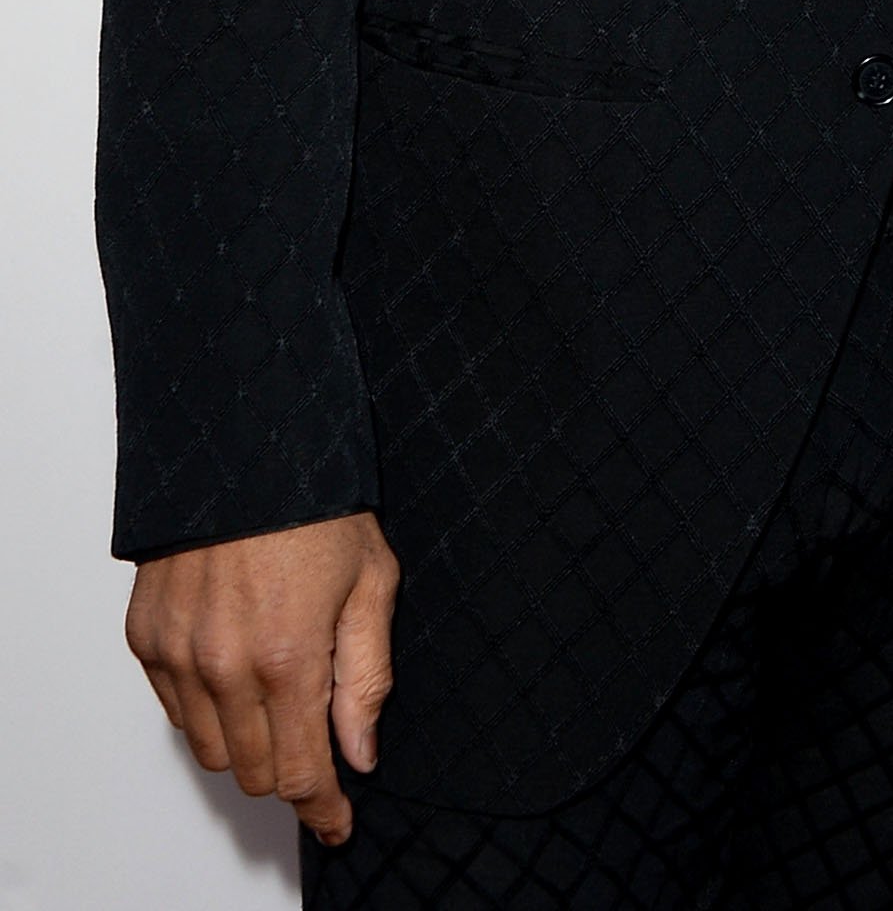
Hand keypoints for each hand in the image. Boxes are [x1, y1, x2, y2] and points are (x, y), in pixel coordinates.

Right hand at [125, 512, 399, 845]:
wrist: (246, 445)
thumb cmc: (317, 504)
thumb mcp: (372, 581)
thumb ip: (367, 677)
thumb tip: (360, 753)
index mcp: (286, 658)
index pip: (300, 770)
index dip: (322, 807)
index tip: (336, 822)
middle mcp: (222, 667)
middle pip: (252, 772)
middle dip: (289, 771)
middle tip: (317, 741)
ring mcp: (177, 655)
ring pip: (210, 750)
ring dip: (246, 743)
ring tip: (278, 693)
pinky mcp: (145, 639)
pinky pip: (176, 711)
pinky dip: (207, 709)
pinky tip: (237, 668)